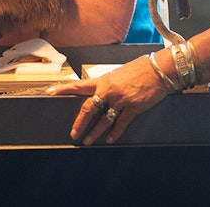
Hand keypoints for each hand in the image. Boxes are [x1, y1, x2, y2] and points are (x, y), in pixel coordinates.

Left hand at [46, 55, 168, 144]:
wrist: (159, 70)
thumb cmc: (140, 69)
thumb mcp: (118, 73)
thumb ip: (108, 84)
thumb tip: (101, 91)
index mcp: (103, 80)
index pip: (79, 85)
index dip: (63, 89)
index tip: (50, 92)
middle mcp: (109, 91)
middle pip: (88, 108)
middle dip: (79, 123)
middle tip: (73, 134)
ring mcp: (120, 100)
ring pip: (103, 120)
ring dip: (95, 132)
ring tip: (88, 141)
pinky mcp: (133, 108)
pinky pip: (121, 124)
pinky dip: (114, 133)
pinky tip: (110, 139)